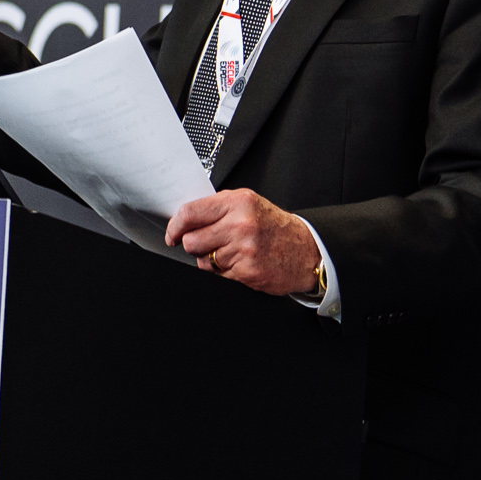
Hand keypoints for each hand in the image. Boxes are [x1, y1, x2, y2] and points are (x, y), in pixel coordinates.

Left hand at [164, 189, 319, 297]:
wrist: (307, 250)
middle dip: (195, 245)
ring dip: (211, 260)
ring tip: (231, 253)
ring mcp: (244, 250)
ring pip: (202, 261)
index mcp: (238, 202)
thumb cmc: (275, 227)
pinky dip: (225, 273)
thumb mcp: (248, 205)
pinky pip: (218, 276)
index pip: (190, 213)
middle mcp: (241, 224)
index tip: (172, 234)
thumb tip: (184, 219)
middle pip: (191, 241)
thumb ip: (217, 208)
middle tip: (209, 243)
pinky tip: (240, 264)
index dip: (175, 226)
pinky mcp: (247, 272)